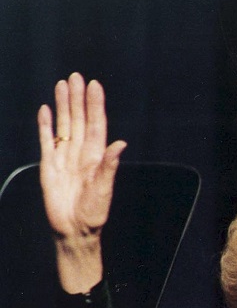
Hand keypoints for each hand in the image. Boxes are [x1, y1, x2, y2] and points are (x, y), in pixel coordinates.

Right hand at [37, 73, 126, 290]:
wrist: (73, 230)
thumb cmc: (93, 214)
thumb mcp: (104, 190)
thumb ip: (109, 166)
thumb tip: (120, 144)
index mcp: (96, 158)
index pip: (95, 125)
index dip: (95, 106)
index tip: (95, 86)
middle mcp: (81, 154)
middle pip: (79, 120)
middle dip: (78, 99)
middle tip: (77, 77)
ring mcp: (65, 158)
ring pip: (64, 125)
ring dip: (63, 106)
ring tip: (63, 85)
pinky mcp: (50, 166)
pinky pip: (47, 140)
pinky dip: (45, 125)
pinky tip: (45, 110)